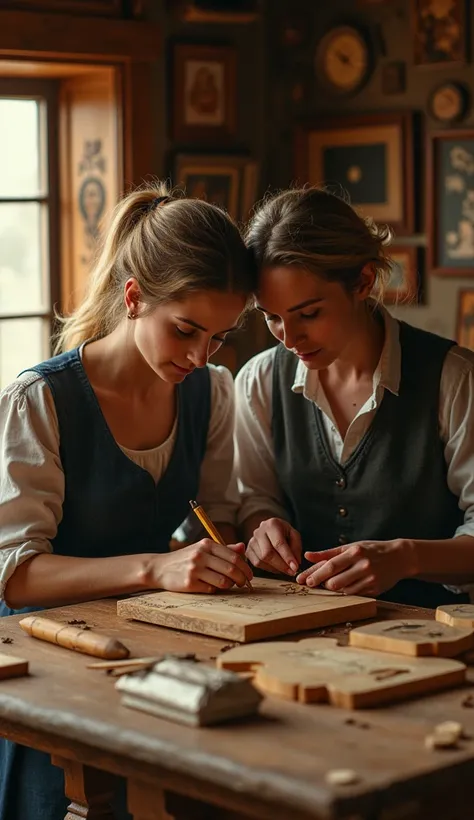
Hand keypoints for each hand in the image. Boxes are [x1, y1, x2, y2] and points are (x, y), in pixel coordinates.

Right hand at [149, 539, 252, 593]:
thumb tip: (242, 547)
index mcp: (207, 544)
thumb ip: (224, 549)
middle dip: (242, 579)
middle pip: (232, 569)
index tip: (249, 575)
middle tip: (244, 584)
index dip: (246, 568)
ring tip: (228, 585)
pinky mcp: (189, 583)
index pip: (234, 556)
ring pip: (223, 582)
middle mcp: (201, 555)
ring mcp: (194, 569)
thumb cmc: (186, 559)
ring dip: (230, 586)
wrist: (159, 568)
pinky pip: (211, 590)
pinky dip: (215, 590)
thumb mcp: (202, 549)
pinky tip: (211, 587)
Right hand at [246, 518, 300, 575]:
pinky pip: (257, 563)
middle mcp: (259, 532)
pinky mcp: (248, 550)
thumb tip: (294, 564)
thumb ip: (296, 548)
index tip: (295, 567)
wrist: (270, 529)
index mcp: (272, 524)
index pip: (279, 543)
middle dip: (281, 565)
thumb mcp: (294, 535)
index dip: (287, 557)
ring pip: (261, 560)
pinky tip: (276, 567)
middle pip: (267, 553)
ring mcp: (251, 541)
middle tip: (292, 572)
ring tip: (285, 569)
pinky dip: (268, 568)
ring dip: (275, 568)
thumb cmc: (284, 532)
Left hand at [296, 539, 416, 595]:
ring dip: (332, 589)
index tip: (303, 579)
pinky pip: (353, 595)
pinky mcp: (375, 590)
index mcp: (355, 552)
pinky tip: (342, 587)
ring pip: (343, 591)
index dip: (315, 574)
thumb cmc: (371, 550)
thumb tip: (307, 556)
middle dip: (321, 584)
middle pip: (335, 581)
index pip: (330, 566)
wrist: (399, 557)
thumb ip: (328, 553)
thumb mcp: (351, 547)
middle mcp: (363, 566)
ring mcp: (370, 579)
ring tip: (327, 584)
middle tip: (311, 584)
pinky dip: (345, 592)